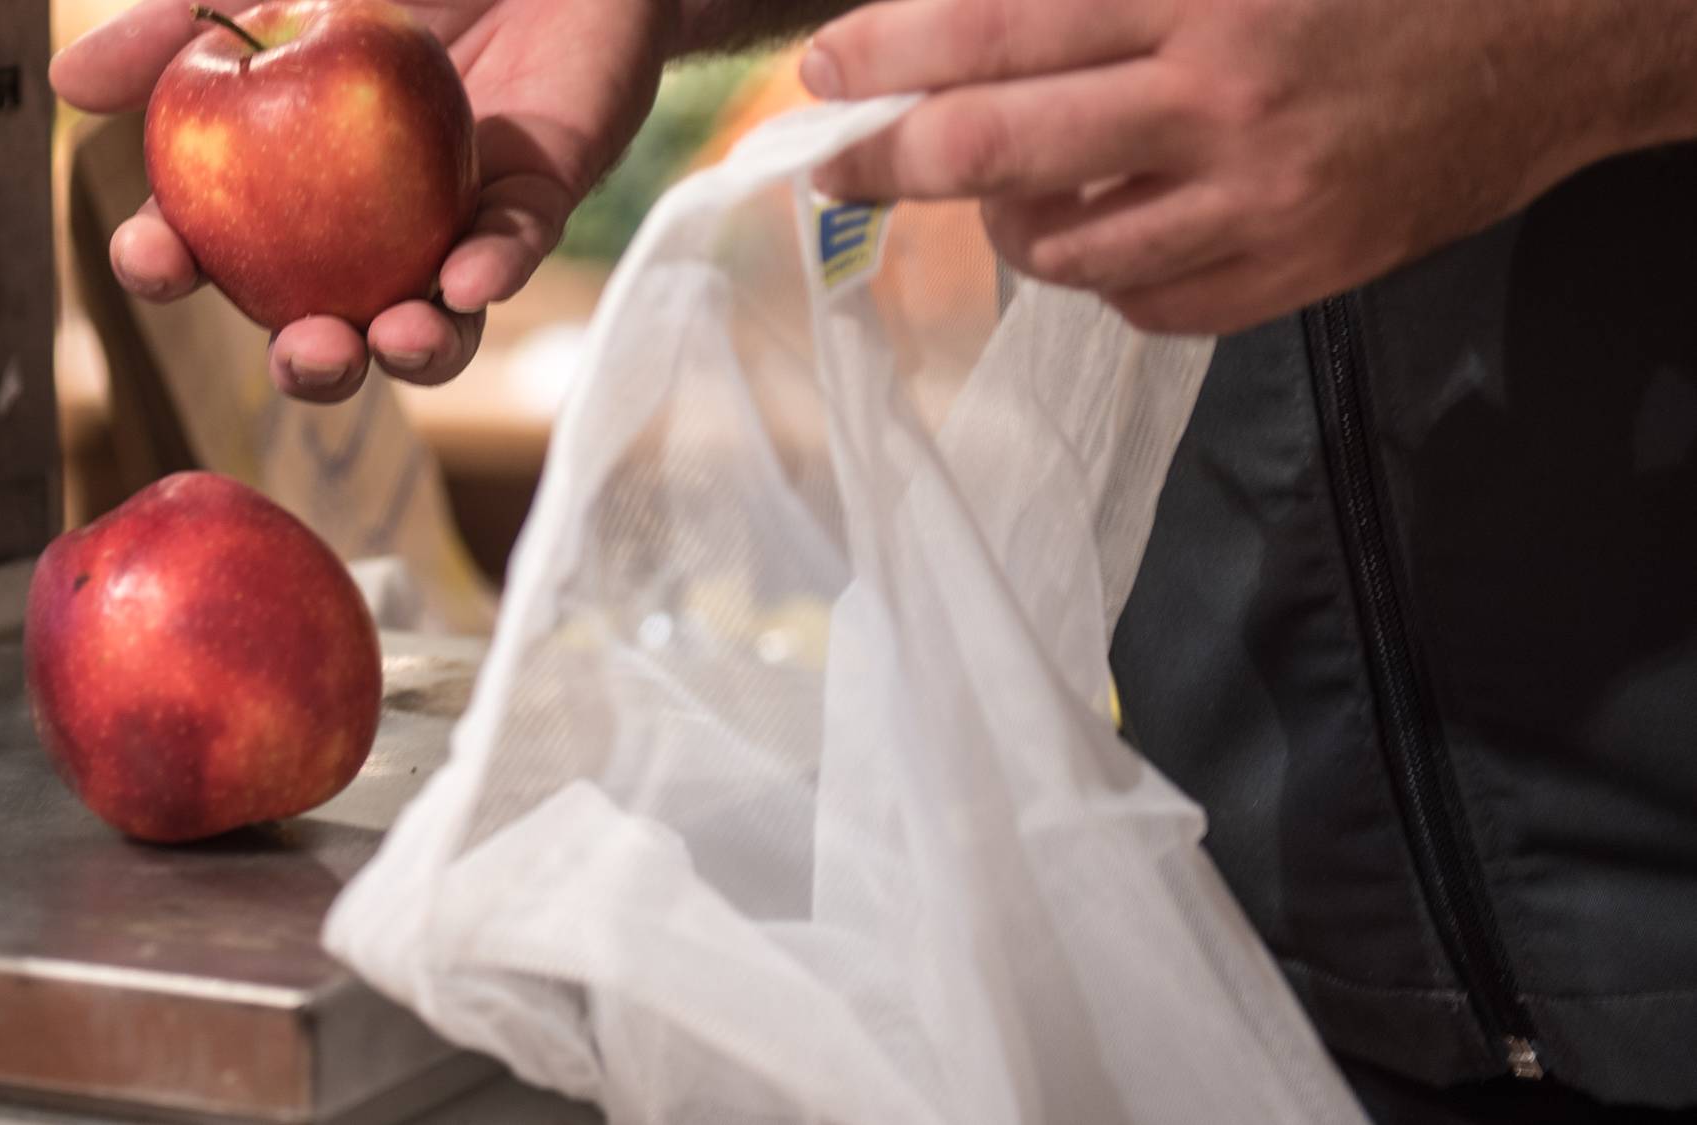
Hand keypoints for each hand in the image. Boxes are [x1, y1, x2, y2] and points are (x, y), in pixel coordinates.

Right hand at [52, 0, 669, 400]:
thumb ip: (172, 27)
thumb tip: (68, 82)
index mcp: (281, 182)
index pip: (211, 245)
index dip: (174, 264)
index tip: (153, 259)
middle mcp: (365, 225)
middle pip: (327, 326)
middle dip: (310, 363)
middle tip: (303, 353)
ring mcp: (452, 219)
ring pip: (433, 323)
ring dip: (412, 351)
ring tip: (395, 340)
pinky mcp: (537, 194)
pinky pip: (516, 245)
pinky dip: (495, 266)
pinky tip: (470, 277)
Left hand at [798, 0, 1696, 333]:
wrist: (1559, 37)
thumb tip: (973, 10)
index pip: (996, 27)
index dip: (888, 52)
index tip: (824, 71)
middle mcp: (1217, 99)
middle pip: (994, 145)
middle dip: (887, 157)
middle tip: (834, 160)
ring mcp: (1259, 200)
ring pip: (1061, 248)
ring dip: (1005, 224)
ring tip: (1008, 191)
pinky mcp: (1299, 271)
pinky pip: (1147, 305)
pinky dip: (1103, 275)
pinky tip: (1110, 232)